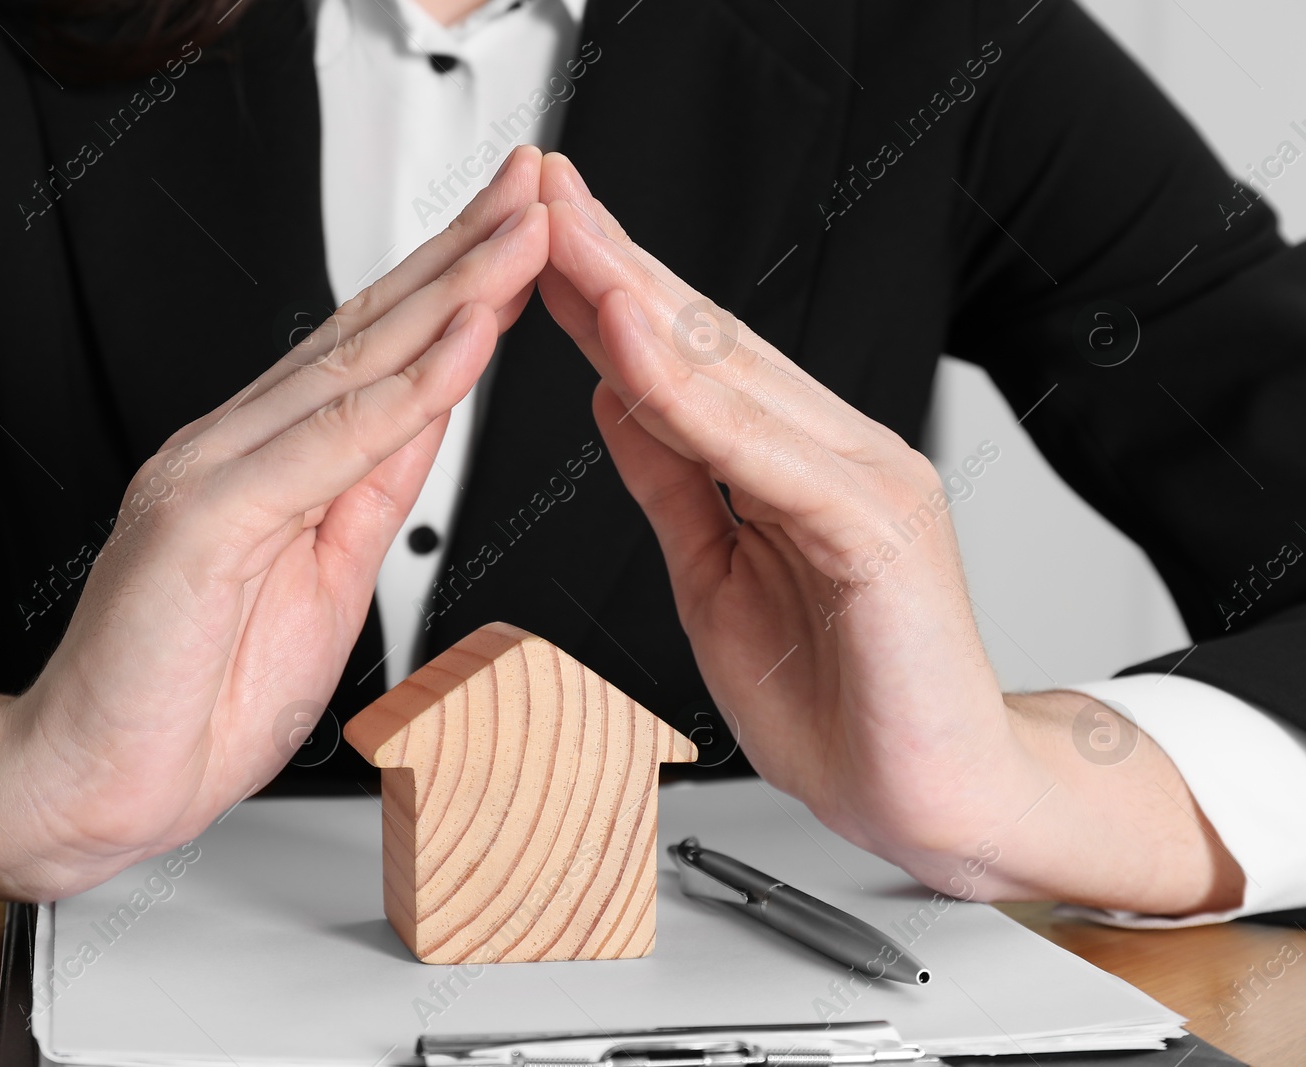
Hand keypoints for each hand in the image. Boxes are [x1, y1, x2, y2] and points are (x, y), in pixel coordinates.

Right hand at [0, 147, 550, 907]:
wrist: (87, 783)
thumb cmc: (189, 696)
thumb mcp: (323, 580)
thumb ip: (368, 488)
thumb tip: (424, 414)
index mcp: (264, 462)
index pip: (375, 354)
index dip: (454, 290)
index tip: (523, 241)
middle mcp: (234, 447)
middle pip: (369, 332)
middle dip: (463, 257)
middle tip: (536, 188)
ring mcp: (211, 474)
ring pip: (354, 367)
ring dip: (450, 296)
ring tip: (523, 237)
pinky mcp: (201, 520)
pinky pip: (323, 448)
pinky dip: (402, 393)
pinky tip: (461, 341)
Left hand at [536, 153, 1242, 914]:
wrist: (932, 798)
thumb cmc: (838, 699)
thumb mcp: (713, 576)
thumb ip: (671, 481)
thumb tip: (613, 395)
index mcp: (793, 461)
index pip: (686, 358)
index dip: (608, 292)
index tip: (538, 240)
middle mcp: (834, 451)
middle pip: (706, 339)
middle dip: (614, 261)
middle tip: (541, 189)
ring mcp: (864, 480)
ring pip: (734, 376)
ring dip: (640, 301)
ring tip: (569, 239)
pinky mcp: (877, 529)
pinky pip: (766, 453)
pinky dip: (694, 399)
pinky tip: (634, 348)